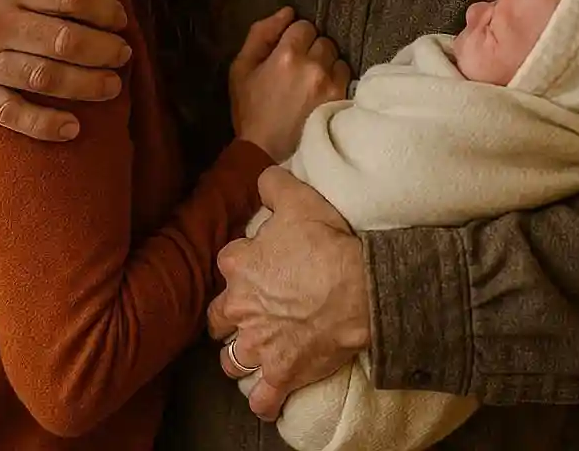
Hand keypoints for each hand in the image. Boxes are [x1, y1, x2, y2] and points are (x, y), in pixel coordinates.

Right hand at [0, 0, 133, 139]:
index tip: (120, 17)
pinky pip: (8, 112)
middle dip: (104, 49)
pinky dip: (43, 124)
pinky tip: (73, 127)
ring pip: (44, 77)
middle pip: (64, 39)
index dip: (103, 8)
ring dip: (87, 84)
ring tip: (114, 86)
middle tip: (125, 53)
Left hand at [209, 167, 370, 421]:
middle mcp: (239, 307)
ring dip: (240, 358)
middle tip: (251, 314)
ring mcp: (258, 345)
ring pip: (232, 360)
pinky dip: (264, 402)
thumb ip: (274, 185)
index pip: (227, 265)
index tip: (260, 267)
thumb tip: (264, 177)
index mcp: (238, 265)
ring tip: (255, 354)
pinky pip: (262, 399)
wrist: (360, 288)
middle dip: (230, 318)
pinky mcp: (280, 373)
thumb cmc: (328, 243)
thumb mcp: (300, 199)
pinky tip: (268, 400)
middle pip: (218, 319)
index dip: (243, 266)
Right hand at [229, 9, 350, 161]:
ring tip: (312, 82)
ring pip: (337, 56)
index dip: (294, 37)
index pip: (304, 25)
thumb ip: (261, 34)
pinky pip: (346, 75)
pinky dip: (336, 80)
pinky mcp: (342, 98)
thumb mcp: (241, 68)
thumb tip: (287, 12)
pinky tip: (322, 93)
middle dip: (312, 49)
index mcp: (287, 54)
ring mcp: (331, 83)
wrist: (267, 152)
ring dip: (327, 64)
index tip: (287, 53)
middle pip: (323, 39)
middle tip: (298, 70)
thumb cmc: (251, 110)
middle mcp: (313, 64)